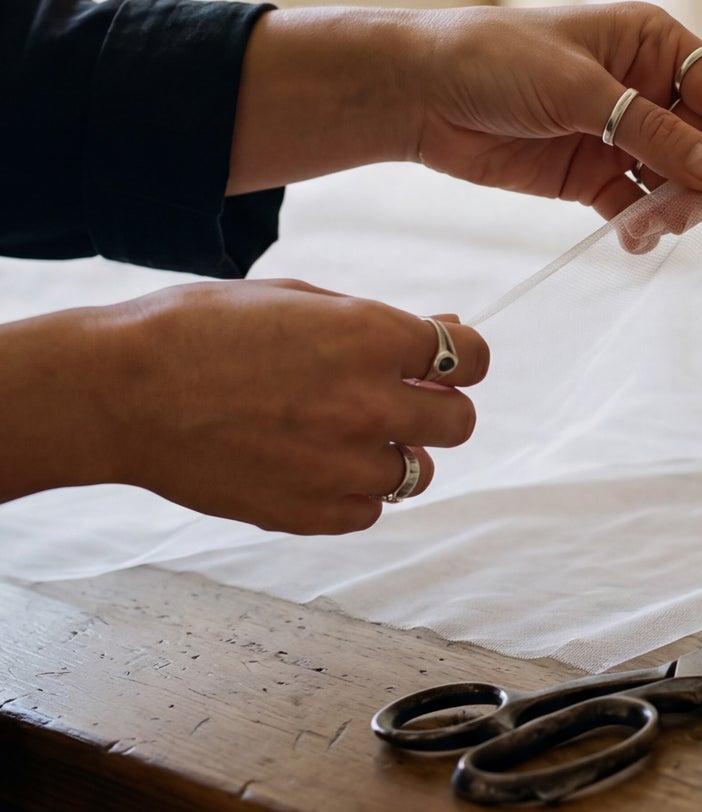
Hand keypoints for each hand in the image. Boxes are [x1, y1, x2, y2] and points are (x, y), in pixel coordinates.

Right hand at [98, 282, 487, 533]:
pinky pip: (369, 512)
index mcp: (370, 338)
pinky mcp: (310, 513)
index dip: (463, 357)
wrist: (121, 392)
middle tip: (400, 400)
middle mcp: (368, 404)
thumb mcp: (295, 298)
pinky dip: (354, 493)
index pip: (470, 357)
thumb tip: (443, 329)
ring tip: (339, 433)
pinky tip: (315, 465)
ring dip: (393, 453)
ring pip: (418, 474)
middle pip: (460, 423)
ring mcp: (342, 465)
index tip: (445, 361)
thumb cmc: (198, 328)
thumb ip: (375, 321)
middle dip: (437, 408)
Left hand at [409, 3, 701, 223]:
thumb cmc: (495, 60)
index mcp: (653, 44)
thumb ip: (650, 131)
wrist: (420, 92)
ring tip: (645, 227)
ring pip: (679, 182)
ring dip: (675, 210)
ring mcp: (621, 135)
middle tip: (679, 215)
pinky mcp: (592, 176)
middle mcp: (647, 88)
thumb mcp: (578, 89)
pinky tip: (630, 238)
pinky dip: (643, 227)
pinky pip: (638, 207)